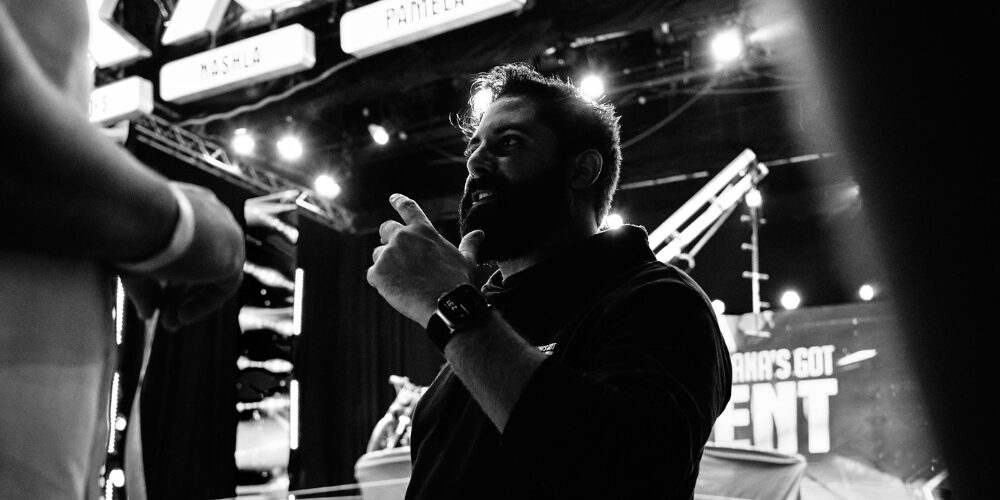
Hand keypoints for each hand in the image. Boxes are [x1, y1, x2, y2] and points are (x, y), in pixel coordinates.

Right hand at [123, 181, 245, 329]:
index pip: (188, 244)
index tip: (156, 299)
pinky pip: (225, 286)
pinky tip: (180, 317)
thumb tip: (148, 315)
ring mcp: (226, 232)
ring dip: (192, 301)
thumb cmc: (126, 232)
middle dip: (182, 293)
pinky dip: (204, 303)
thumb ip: (145, 289)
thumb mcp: (133, 263)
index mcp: (188, 204)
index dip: (172, 276)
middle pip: (203, 259)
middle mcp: (211, 213)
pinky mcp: (233, 253)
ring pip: (213, 273)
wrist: (138, 216)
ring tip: (169, 323)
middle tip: (163, 317)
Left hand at [367, 194, 484, 326]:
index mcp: (423, 230)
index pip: (408, 208)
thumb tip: (480, 233)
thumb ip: (469, 244)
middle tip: (396, 253)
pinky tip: (397, 291)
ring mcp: (387, 254)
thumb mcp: (466, 260)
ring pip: (378, 254)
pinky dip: (382, 282)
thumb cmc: (457, 282)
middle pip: (386, 228)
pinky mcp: (377, 272)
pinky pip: (373, 274)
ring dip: (386, 264)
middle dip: (387, 237)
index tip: (392, 197)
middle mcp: (402, 237)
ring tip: (403, 280)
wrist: (445, 305)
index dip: (398, 201)